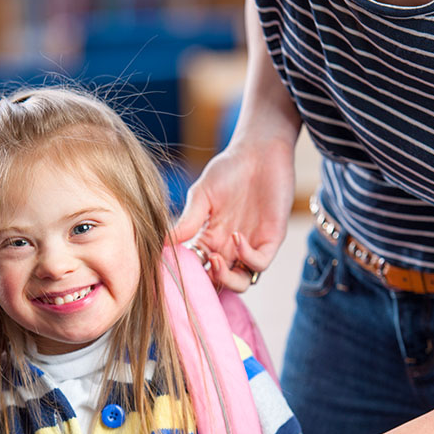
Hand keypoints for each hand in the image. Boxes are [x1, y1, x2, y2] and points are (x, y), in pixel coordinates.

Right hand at [171, 128, 295, 291]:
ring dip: (226, 279)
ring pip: (241, 281)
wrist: (259, 151)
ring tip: (214, 259)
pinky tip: (236, 238)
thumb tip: (162, 243)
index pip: (197, 269)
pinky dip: (247, 258)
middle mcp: (229, 249)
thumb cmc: (229, 169)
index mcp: (210, 240)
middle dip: (207, 282)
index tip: (174, 270)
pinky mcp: (271, 239)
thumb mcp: (201, 195)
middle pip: (218, 283)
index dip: (187, 275)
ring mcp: (251, 246)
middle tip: (198, 266)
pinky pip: (260, 263)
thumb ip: (187, 221)